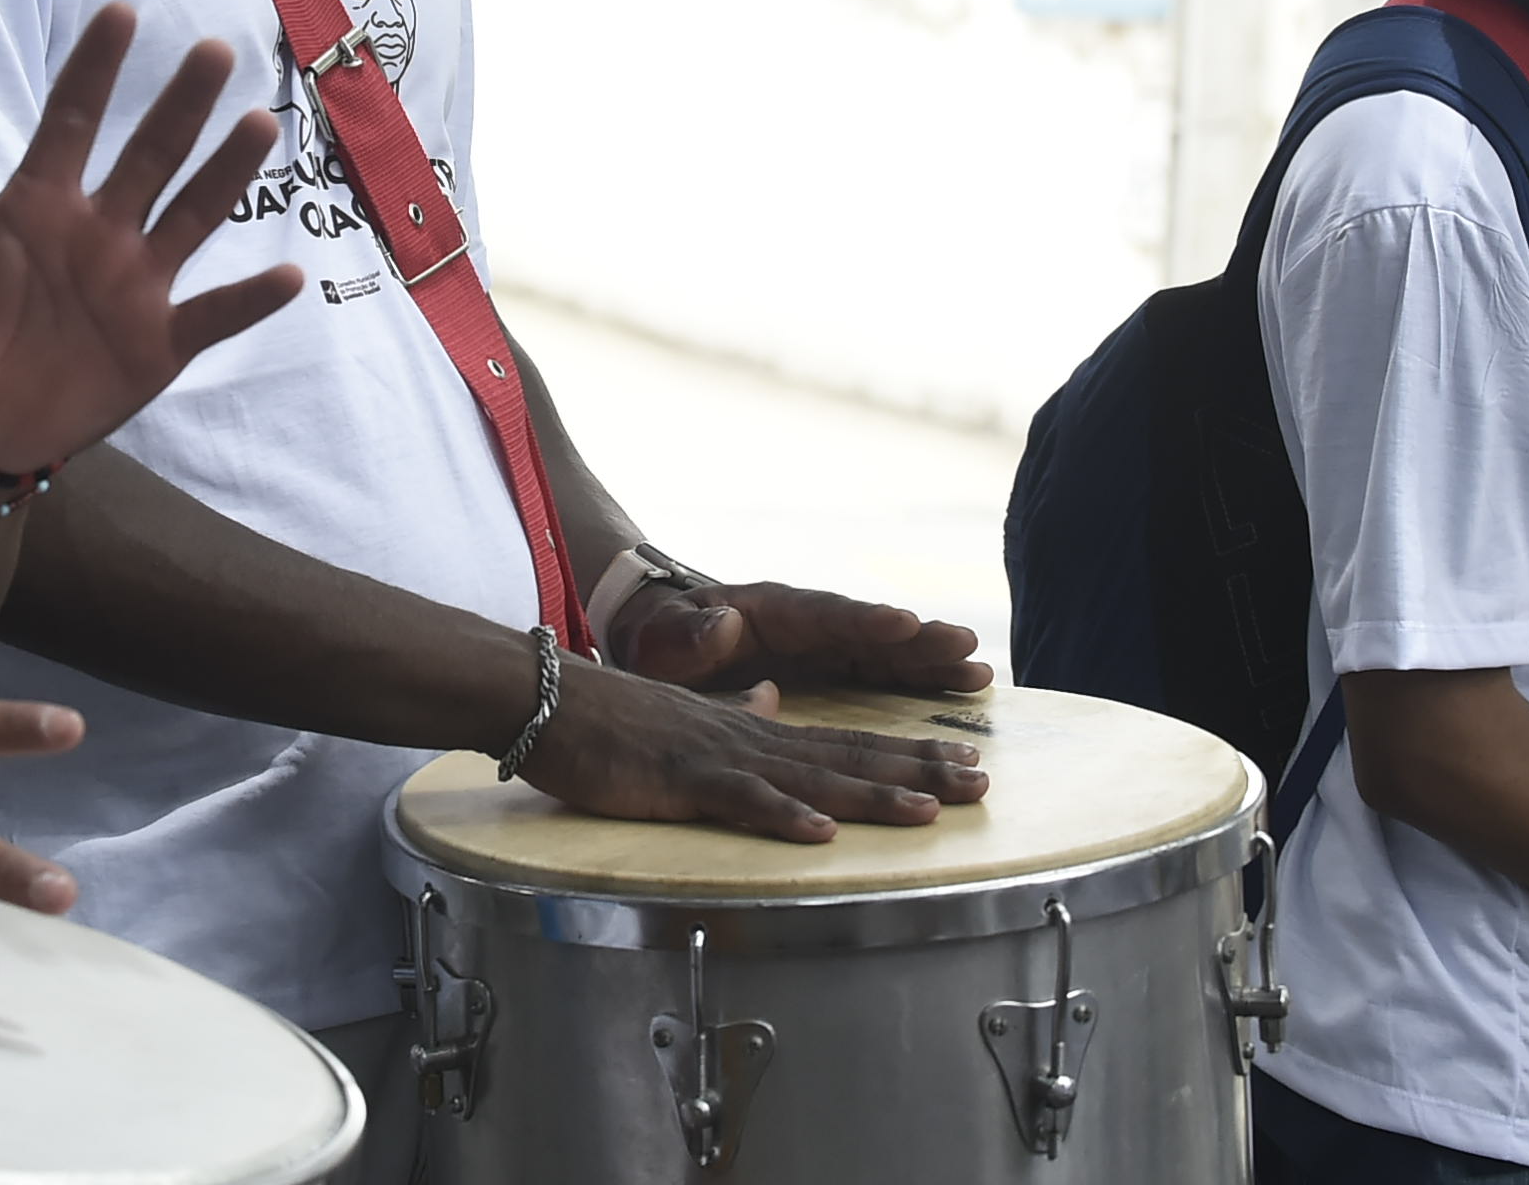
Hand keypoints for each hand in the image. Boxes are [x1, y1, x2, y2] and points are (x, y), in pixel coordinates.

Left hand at [0, 5, 301, 473]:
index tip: (122, 12)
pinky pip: (215, 315)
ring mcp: (137, 284)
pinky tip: (290, 273)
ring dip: (225, 173)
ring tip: (258, 124)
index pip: (71, 121)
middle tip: (214, 49)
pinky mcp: (161, 342)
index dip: (94, 69)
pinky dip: (250, 298)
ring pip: (192, 217)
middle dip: (181, 103)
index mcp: (41, 203)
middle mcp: (101, 230)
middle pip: (150, 155)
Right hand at [517, 658, 991, 841]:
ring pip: (809, 777)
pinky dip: (781, 816)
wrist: (546, 696)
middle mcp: (749, 737)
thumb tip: (770, 700)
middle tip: (981, 782)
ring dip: (870, 793)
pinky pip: (738, 799)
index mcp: (752, 729)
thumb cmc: (607, 717)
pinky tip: (821, 831)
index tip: (961, 760)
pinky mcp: (680, 776)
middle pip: (848, 754)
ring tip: (928, 809)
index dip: (906, 751)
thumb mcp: (684, 716)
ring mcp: (717, 754)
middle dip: (917, 768)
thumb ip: (731, 712)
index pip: (845, 741)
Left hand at [611, 578, 993, 698]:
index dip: (862, 620)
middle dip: (917, 640)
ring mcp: (824, 646)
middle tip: (967, 647)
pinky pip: (883, 674)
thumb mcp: (661, 638)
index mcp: (769, 611)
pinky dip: (920, 681)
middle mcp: (807, 624)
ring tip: (981, 674)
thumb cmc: (660, 639)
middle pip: (869, 631)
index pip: (822, 613)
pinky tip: (962, 691)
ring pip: (887, 652)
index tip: (902, 622)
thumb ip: (689, 634)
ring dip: (932, 663)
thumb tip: (723, 624)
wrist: (661, 642)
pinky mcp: (833, 669)